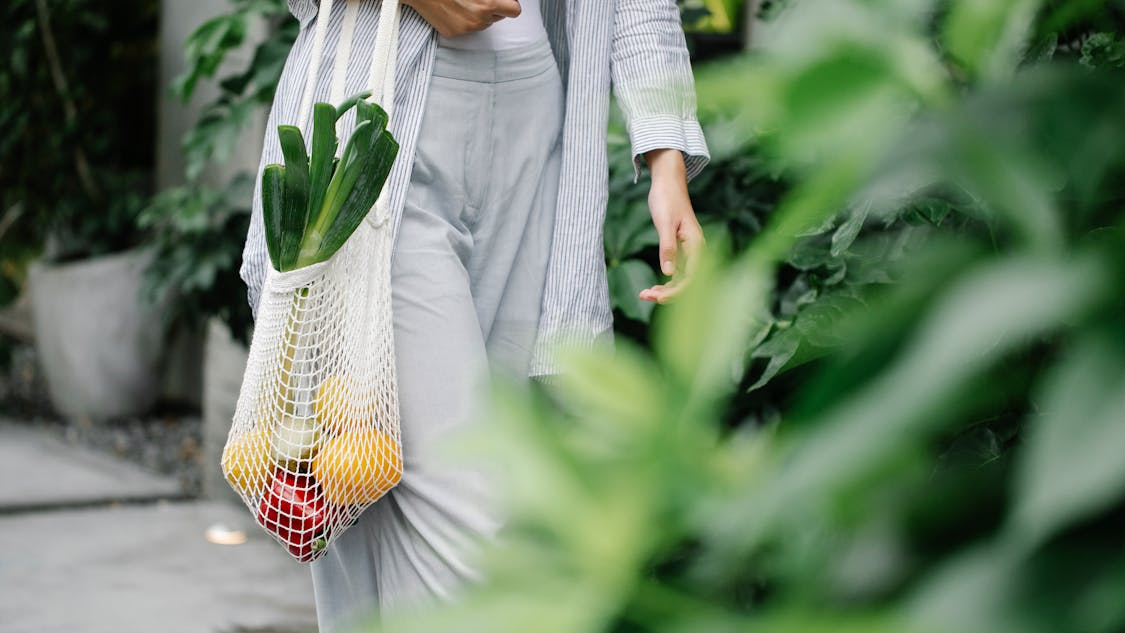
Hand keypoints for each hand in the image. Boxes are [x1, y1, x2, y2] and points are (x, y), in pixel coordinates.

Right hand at [402, 0, 521, 36]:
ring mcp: (466, 28)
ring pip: (483, 24)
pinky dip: (463, 21)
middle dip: (493, 9)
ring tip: (463, 2)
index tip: (506, 2)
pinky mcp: (454, 33)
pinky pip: (467, 29)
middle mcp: (479, 19)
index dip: (510, 5)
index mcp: (488, 3)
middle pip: (498, 18)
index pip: (514, 11)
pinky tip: (453, 9)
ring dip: (478, 15)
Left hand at [638, 149, 704, 303]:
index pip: (691, 277)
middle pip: (687, 282)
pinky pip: (677, 272)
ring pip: (681, 279)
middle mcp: (696, 251)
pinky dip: (666, 282)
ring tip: (644, 294)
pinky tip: (652, 288)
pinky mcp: (681, 250)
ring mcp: (689, 252)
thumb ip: (668, 248)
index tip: (658, 297)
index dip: (676, 291)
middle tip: (644, 296)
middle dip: (668, 294)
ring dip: (665, 290)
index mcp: (696, 245)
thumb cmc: (667, 199)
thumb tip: (668, 273)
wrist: (668, 182)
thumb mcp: (664, 223)